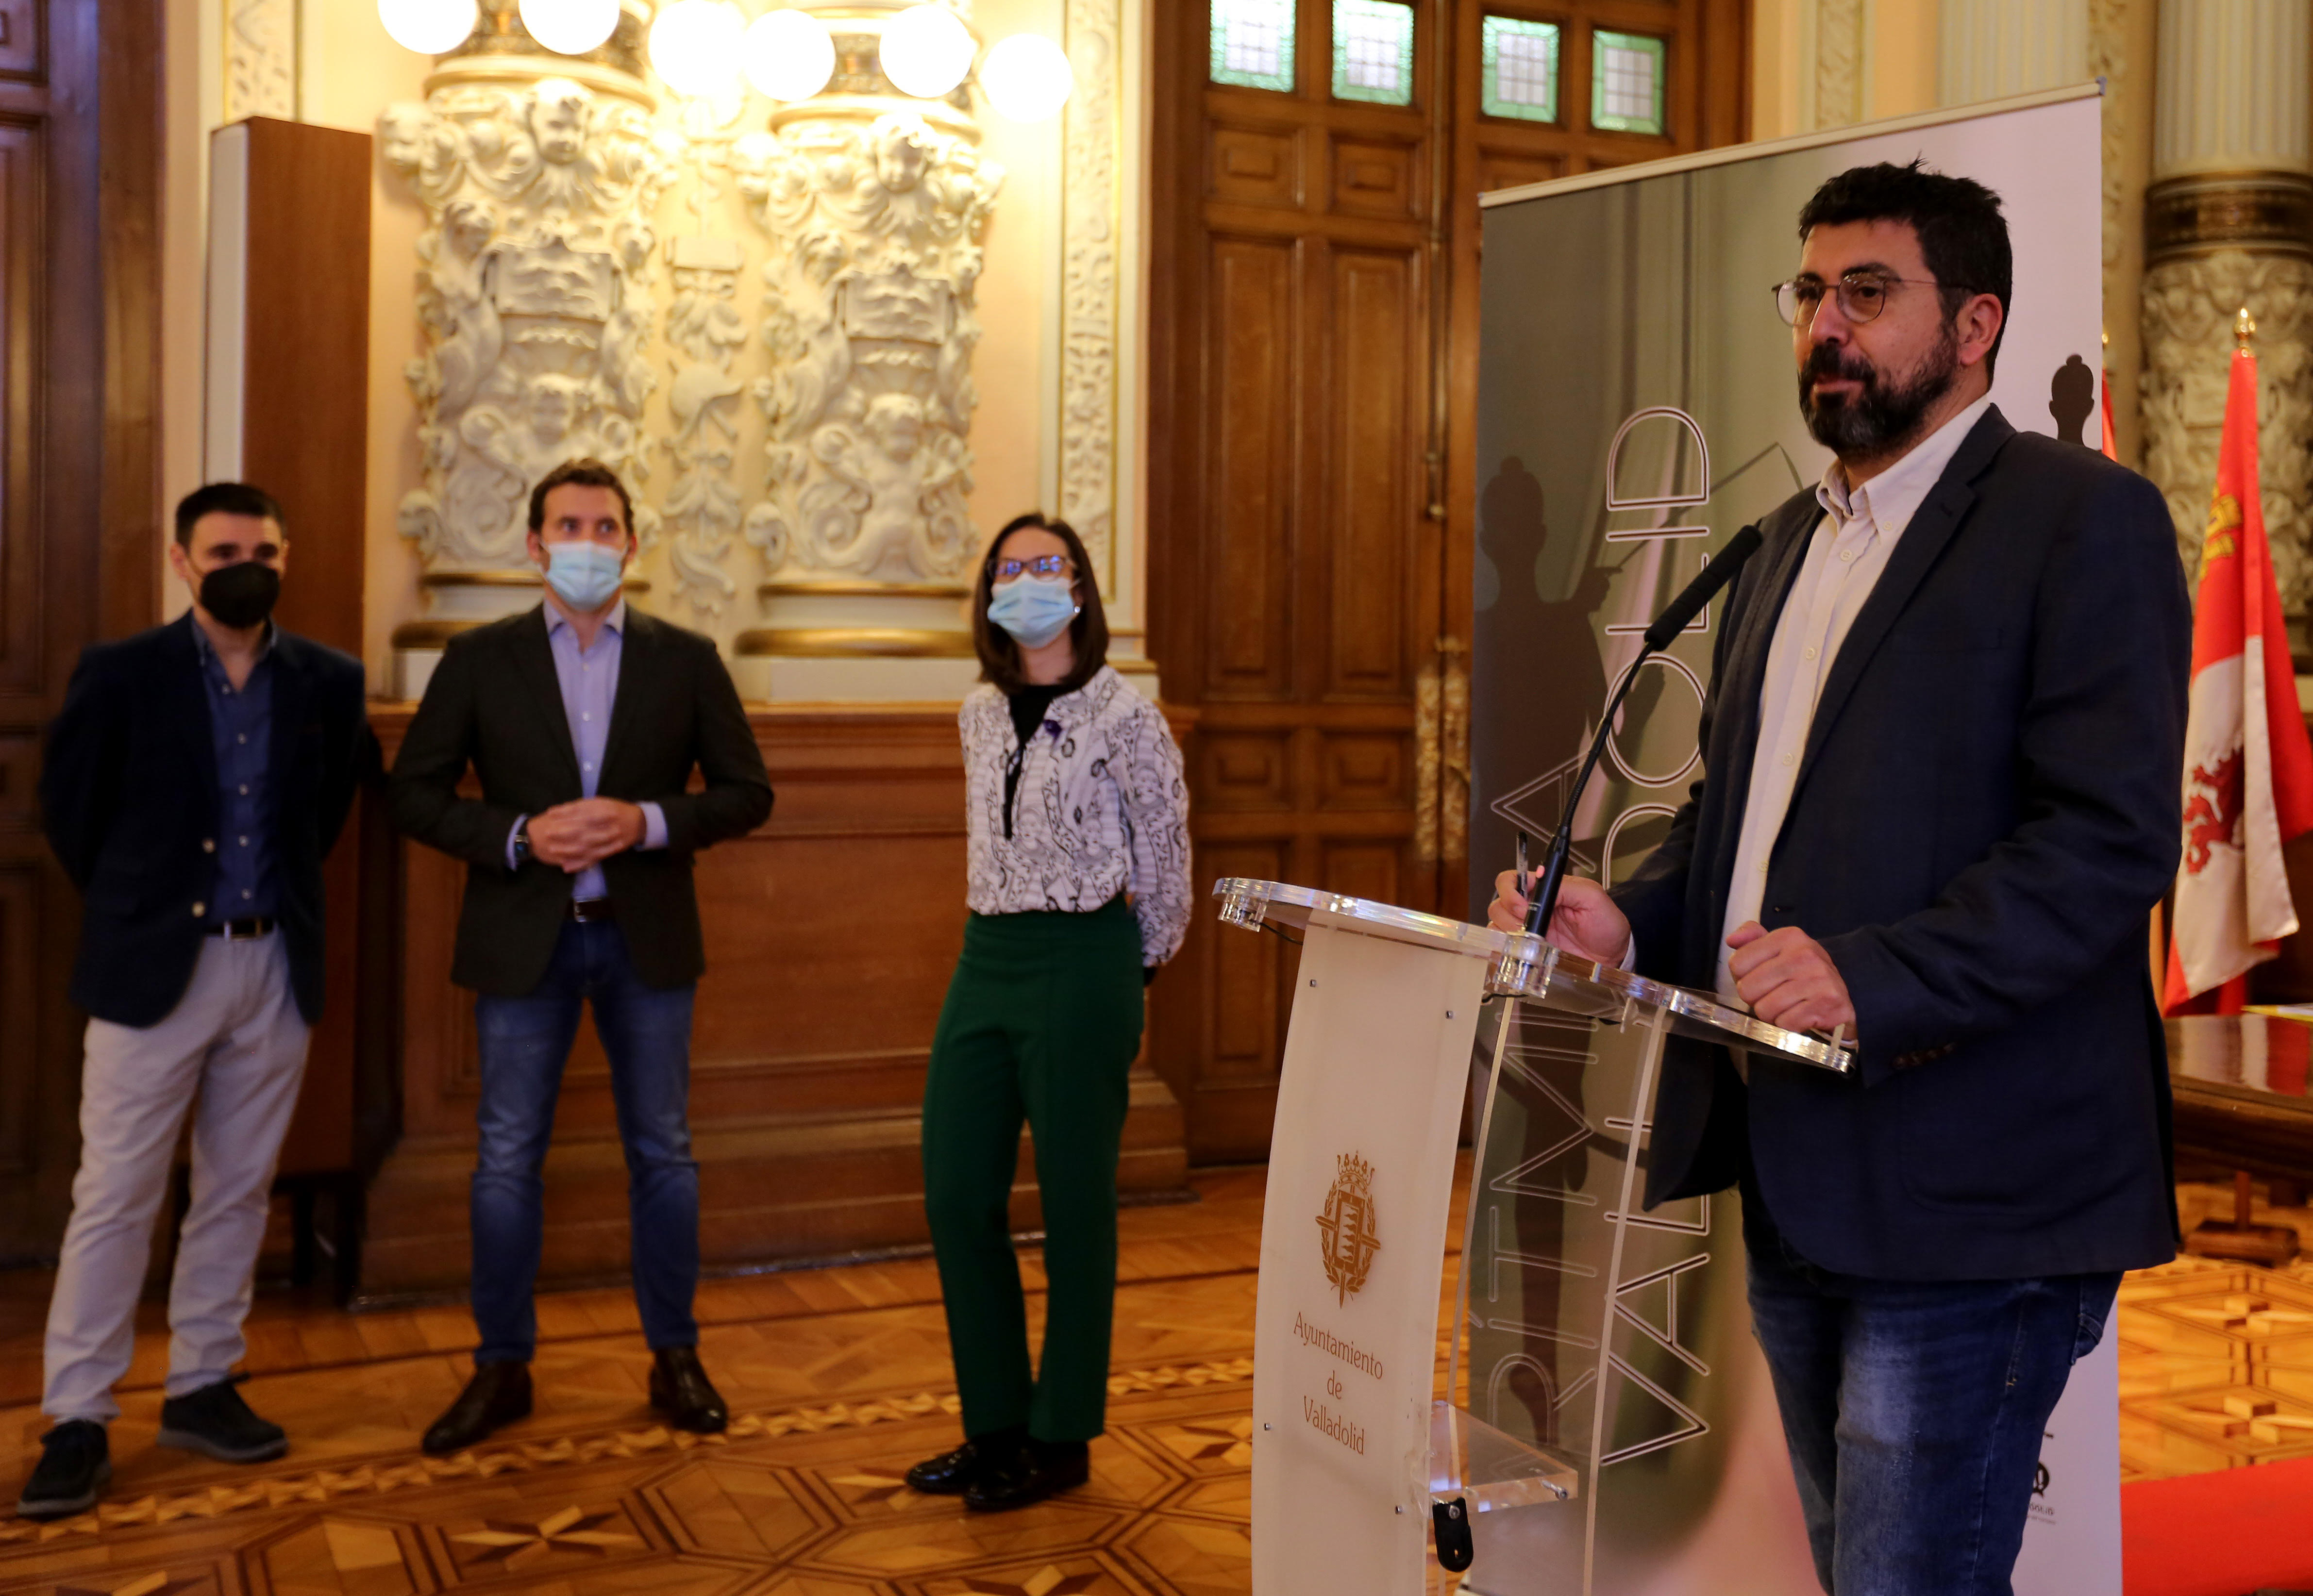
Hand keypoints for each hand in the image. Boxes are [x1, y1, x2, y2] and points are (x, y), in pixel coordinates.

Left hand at [527, 798, 645, 872]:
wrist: (639, 822)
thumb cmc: (616, 810)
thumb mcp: (602, 802)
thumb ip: (583, 805)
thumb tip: (560, 811)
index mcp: (606, 809)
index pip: (582, 810)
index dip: (565, 812)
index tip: (550, 814)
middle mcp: (609, 824)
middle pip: (584, 829)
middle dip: (564, 832)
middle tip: (547, 833)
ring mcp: (611, 839)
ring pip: (588, 846)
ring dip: (569, 849)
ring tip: (553, 849)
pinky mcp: (612, 851)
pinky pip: (594, 859)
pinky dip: (580, 864)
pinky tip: (567, 866)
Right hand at [1487, 870, 1633, 966]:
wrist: (1612, 956)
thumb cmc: (1606, 925)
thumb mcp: (1592, 897)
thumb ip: (1566, 886)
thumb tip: (1539, 876)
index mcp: (1546, 889)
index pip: (1512, 879)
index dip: (1510, 891)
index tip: (1522, 906)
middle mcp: (1532, 907)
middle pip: (1500, 901)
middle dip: (1509, 913)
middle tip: (1528, 926)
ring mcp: (1528, 928)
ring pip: (1497, 921)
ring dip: (1508, 929)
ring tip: (1530, 939)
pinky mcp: (1528, 947)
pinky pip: (1503, 943)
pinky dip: (1505, 945)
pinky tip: (1524, 948)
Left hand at [1725, 922, 1855, 1034]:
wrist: (1847, 993)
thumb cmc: (1804, 972)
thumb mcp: (1781, 948)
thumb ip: (1753, 940)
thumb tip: (1732, 939)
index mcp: (1788, 937)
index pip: (1738, 963)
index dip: (1743, 977)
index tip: (1761, 977)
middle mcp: (1803, 954)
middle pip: (1747, 989)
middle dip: (1756, 999)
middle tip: (1775, 995)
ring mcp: (1817, 979)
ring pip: (1764, 1010)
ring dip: (1773, 1014)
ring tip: (1789, 1005)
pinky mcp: (1826, 1004)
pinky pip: (1785, 1024)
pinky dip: (1789, 1025)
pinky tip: (1801, 1015)